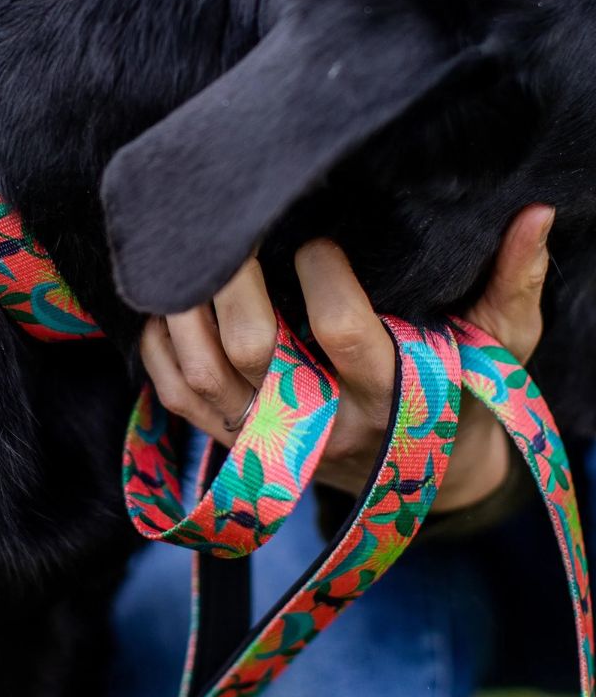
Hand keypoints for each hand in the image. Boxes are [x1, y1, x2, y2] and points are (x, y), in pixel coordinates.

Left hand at [140, 204, 554, 512]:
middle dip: (233, 284)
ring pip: (205, 376)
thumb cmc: (457, 398)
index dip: (326, 281)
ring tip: (181, 257)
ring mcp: (272, 440)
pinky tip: (163, 308)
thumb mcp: (496, 349)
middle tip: (226, 226)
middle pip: (257, 352)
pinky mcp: (234, 445)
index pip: (348, 337)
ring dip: (182, 314)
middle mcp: (323, 424)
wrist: (420, 481)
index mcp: (390, 397)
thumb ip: (512, 286)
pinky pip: (178, 402)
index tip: (317, 237)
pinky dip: (159, 352)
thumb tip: (536, 215)